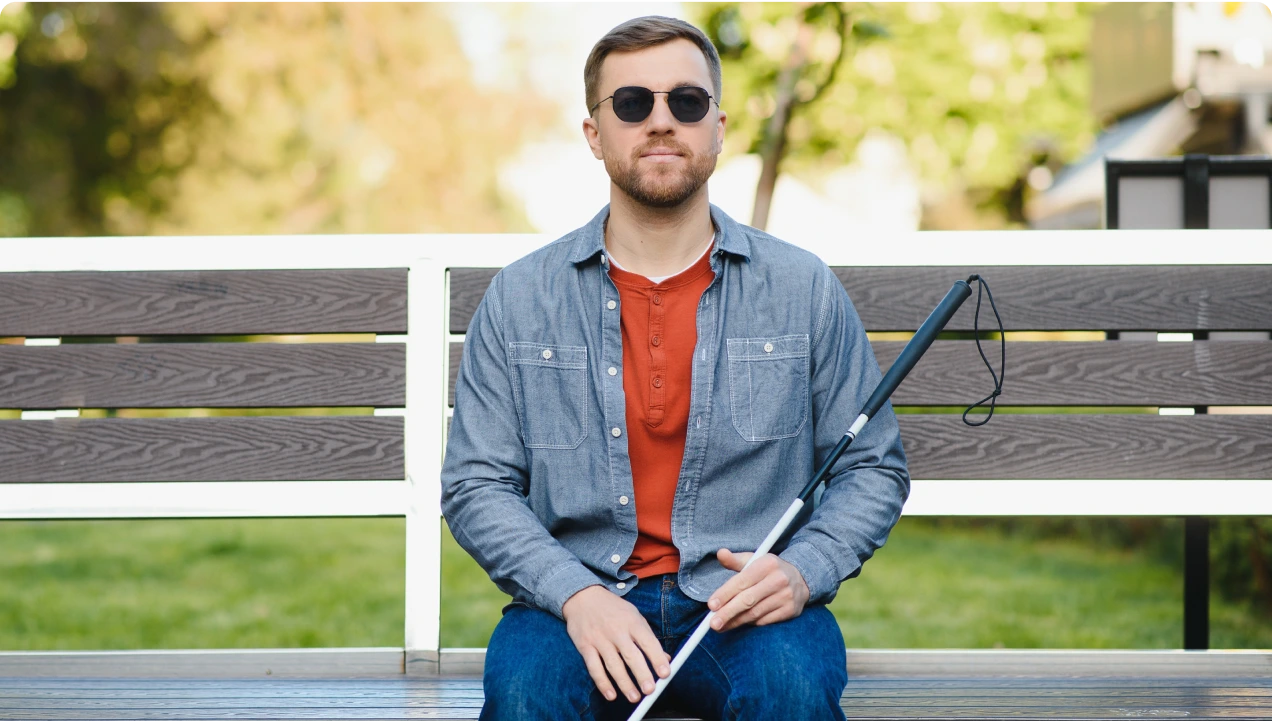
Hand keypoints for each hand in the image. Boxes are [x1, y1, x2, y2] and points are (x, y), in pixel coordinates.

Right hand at [561, 585, 670, 703]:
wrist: (583, 596)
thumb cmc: (613, 609)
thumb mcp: (634, 616)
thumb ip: (648, 637)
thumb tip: (665, 658)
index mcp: (632, 622)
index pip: (648, 642)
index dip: (657, 658)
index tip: (665, 673)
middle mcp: (616, 630)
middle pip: (631, 656)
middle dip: (642, 675)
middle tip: (650, 690)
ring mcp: (600, 639)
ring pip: (613, 665)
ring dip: (624, 683)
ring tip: (634, 697)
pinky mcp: (585, 646)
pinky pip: (594, 668)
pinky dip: (602, 683)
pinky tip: (611, 694)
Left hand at [706, 548, 809, 631]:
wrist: (801, 578)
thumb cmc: (770, 570)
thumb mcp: (755, 560)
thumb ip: (735, 560)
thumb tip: (720, 553)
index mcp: (767, 564)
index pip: (741, 582)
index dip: (725, 594)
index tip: (711, 605)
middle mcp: (778, 580)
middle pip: (748, 600)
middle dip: (727, 613)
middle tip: (713, 623)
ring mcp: (786, 596)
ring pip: (755, 613)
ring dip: (736, 621)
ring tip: (721, 625)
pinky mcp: (790, 610)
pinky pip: (764, 621)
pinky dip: (750, 623)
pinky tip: (740, 623)